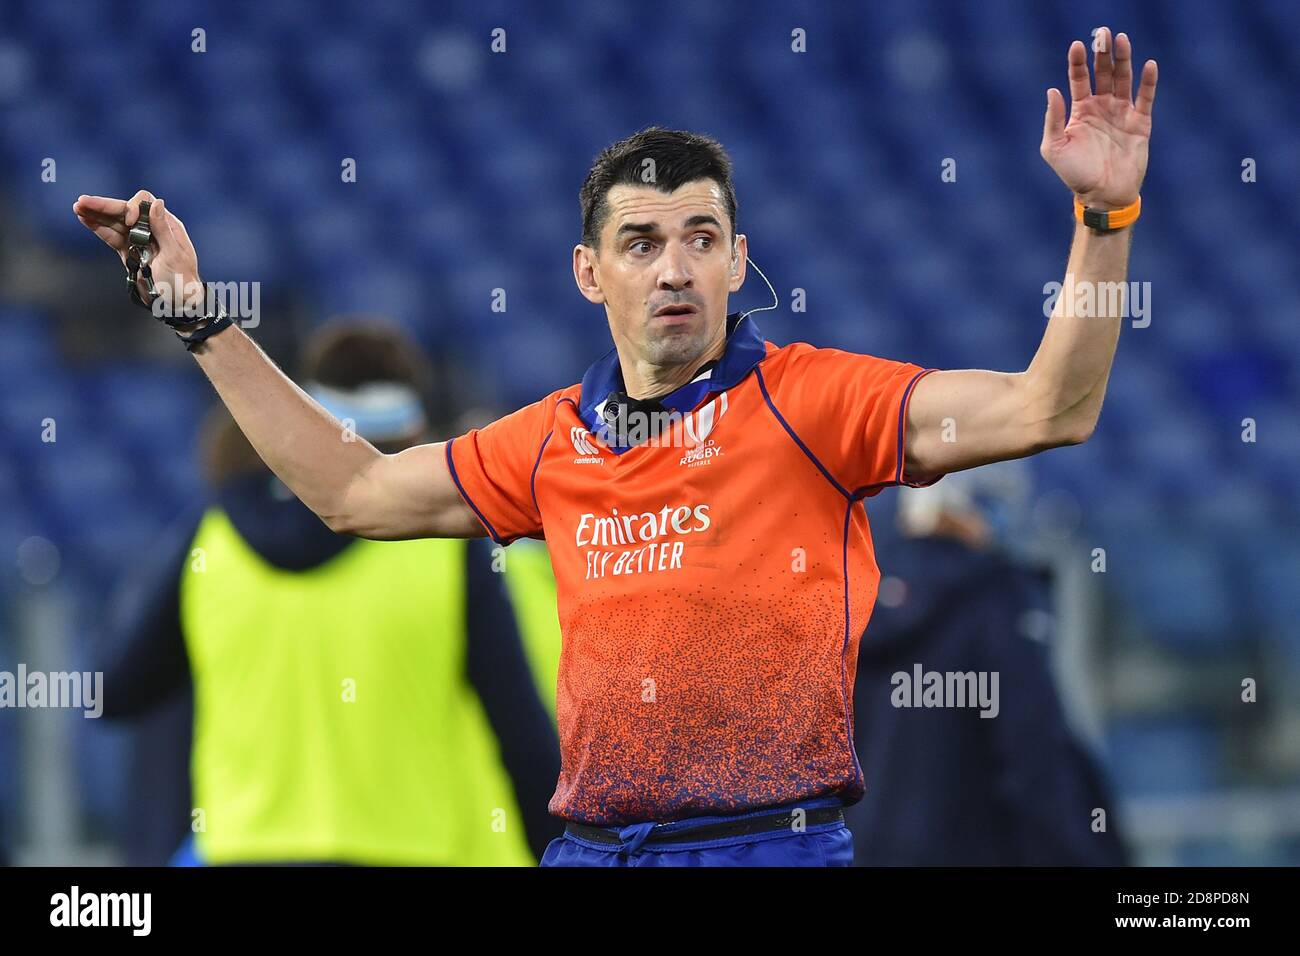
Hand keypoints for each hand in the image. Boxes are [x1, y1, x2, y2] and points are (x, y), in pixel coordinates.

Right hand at [73, 190, 204, 318]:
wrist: (178, 302)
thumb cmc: (182, 280)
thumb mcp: (174, 255)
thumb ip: (163, 230)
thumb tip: (155, 203)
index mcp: (166, 224)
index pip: (145, 204)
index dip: (133, 207)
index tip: (130, 221)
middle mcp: (151, 228)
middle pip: (124, 210)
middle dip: (104, 206)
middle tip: (82, 201)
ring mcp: (138, 240)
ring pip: (114, 222)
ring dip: (96, 214)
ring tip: (78, 207)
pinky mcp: (128, 251)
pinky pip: (111, 236)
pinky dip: (98, 228)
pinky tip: (84, 219)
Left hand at [1041, 27, 1157, 209]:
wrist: (1102, 195)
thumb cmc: (1075, 174)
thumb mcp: (1054, 148)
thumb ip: (1053, 120)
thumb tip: (1052, 90)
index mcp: (1080, 111)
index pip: (1079, 79)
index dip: (1077, 62)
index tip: (1077, 44)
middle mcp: (1101, 108)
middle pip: (1103, 73)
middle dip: (1102, 53)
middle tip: (1103, 32)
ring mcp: (1121, 113)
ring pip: (1123, 79)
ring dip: (1123, 59)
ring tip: (1122, 39)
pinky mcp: (1140, 123)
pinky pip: (1145, 97)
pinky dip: (1148, 81)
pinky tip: (1149, 64)